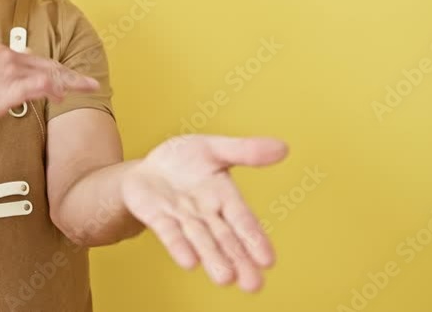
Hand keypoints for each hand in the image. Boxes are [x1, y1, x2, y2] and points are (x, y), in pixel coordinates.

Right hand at [0, 45, 99, 130]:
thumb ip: (3, 74)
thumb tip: (19, 80)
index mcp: (3, 53)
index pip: (38, 59)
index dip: (57, 69)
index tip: (70, 76)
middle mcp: (10, 57)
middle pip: (49, 64)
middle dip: (71, 74)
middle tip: (90, 83)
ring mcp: (12, 71)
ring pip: (50, 73)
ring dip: (70, 82)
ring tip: (85, 89)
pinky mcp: (11, 87)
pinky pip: (42, 85)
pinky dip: (55, 89)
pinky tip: (62, 96)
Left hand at [121, 134, 287, 291]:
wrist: (148, 168)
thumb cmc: (185, 161)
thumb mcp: (214, 148)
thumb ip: (245, 151)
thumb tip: (283, 147)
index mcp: (224, 197)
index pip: (243, 220)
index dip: (255, 238)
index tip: (268, 261)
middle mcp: (206, 214)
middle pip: (225, 239)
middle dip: (238, 260)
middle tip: (253, 284)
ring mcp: (181, 218)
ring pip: (200, 240)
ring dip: (212, 258)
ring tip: (224, 279)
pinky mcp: (157, 218)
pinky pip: (169, 232)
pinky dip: (178, 246)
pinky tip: (189, 262)